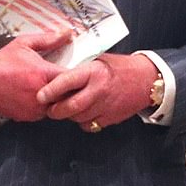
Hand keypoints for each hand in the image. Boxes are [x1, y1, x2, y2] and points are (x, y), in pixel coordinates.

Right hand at [0, 29, 72, 120]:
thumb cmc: (1, 62)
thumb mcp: (24, 44)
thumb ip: (49, 39)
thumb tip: (67, 33)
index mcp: (42, 74)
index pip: (73, 78)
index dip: (78, 76)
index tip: (79, 73)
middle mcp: (40, 94)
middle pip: (68, 95)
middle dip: (70, 89)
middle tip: (68, 83)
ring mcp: (34, 108)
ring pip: (57, 106)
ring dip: (58, 99)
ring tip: (51, 89)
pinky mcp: (28, 116)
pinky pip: (45, 114)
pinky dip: (45, 107)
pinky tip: (39, 96)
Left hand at [38, 52, 156, 129]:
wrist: (146, 80)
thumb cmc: (120, 68)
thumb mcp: (98, 60)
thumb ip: (79, 69)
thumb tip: (56, 74)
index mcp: (94, 72)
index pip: (66, 82)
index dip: (50, 90)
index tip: (40, 95)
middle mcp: (99, 90)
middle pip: (70, 107)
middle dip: (56, 110)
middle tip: (49, 109)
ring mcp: (105, 106)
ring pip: (78, 118)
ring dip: (69, 115)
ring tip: (66, 108)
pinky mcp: (110, 118)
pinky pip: (90, 125)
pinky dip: (83, 121)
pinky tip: (84, 113)